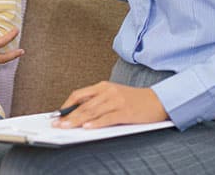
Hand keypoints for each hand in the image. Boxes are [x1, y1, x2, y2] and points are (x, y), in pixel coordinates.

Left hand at [53, 81, 167, 128]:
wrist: (157, 101)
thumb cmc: (133, 100)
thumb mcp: (112, 96)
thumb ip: (97, 102)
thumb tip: (78, 114)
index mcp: (103, 86)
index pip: (79, 94)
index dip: (66, 105)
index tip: (57, 115)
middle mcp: (108, 91)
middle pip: (83, 104)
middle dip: (68, 115)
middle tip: (57, 124)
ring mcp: (116, 100)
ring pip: (93, 111)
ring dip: (78, 120)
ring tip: (67, 127)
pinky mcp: (125, 111)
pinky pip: (108, 118)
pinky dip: (96, 123)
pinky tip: (87, 127)